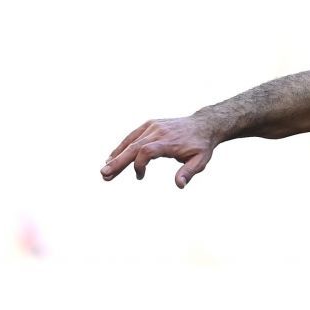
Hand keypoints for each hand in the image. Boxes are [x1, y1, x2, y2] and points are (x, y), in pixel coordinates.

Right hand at [99, 115, 222, 187]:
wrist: (204, 124)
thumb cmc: (201, 146)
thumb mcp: (200, 161)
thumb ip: (189, 172)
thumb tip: (179, 185)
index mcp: (169, 141)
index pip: (147, 151)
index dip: (139, 164)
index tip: (140, 177)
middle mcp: (157, 131)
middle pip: (133, 147)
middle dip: (118, 161)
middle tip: (104, 174)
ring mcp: (152, 126)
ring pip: (130, 141)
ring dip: (116, 155)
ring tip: (105, 170)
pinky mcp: (150, 125)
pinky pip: (133, 136)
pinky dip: (122, 147)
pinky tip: (113, 157)